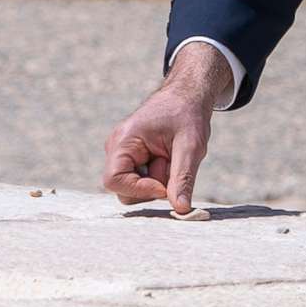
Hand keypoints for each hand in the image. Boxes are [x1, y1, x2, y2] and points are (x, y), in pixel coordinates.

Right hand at [103, 43, 227, 213]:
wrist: (187, 96)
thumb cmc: (188, 115)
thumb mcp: (191, 146)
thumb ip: (183, 178)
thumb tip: (181, 210)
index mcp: (124, 140)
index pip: (114, 180)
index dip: (140, 190)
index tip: (166, 187)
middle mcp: (117, 148)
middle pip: (125, 190)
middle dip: (153, 186)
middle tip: (174, 163)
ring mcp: (124, 155)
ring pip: (135, 189)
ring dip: (159, 181)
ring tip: (172, 158)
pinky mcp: (133, 160)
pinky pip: (143, 181)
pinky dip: (160, 176)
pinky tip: (169, 159)